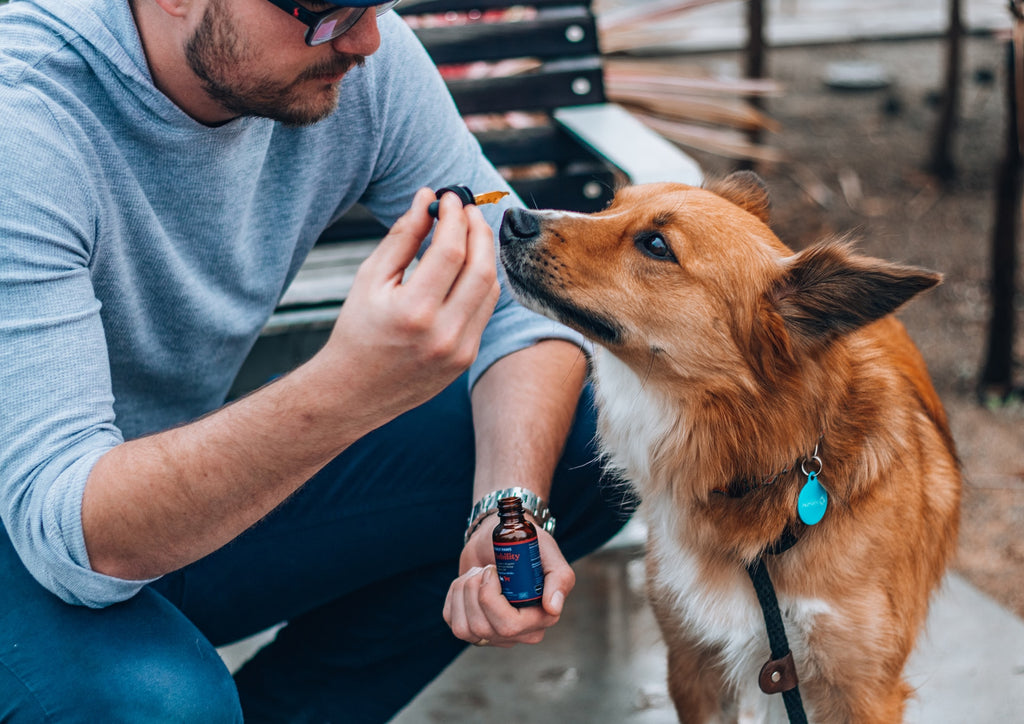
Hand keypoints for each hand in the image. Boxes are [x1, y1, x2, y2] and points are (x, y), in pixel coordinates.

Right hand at [320, 188, 499, 423]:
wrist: (355, 391)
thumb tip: (427, 198)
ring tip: (469, 232)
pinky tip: (469, 264)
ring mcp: (460, 349)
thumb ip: (403, 237)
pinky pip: (486, 310)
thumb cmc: (358, 330)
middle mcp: (443, 333)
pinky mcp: (468, 357)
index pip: (451, 251)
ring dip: (485, 253)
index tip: (450, 197)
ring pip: (491, 288)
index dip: (455, 217)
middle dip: (478, 229)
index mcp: (414, 311)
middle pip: (481, 267)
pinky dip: (481, 280)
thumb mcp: (371, 279)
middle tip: (467, 208)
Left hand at [442, 518, 575, 646]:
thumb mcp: (547, 553)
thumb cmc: (526, 544)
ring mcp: (494, 634)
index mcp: (540, 618)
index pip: (509, 626)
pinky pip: (452, 621)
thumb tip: (552, 608)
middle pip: (483, 628)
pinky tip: (468, 581)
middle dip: (475, 591)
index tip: (493, 571)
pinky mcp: (471, 627)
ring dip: (464, 591)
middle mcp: (519, 633)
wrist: (500, 538)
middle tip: (487, 569)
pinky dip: (454, 594)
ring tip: (478, 573)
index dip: (491, 598)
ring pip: (464, 629)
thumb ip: (559, 578)